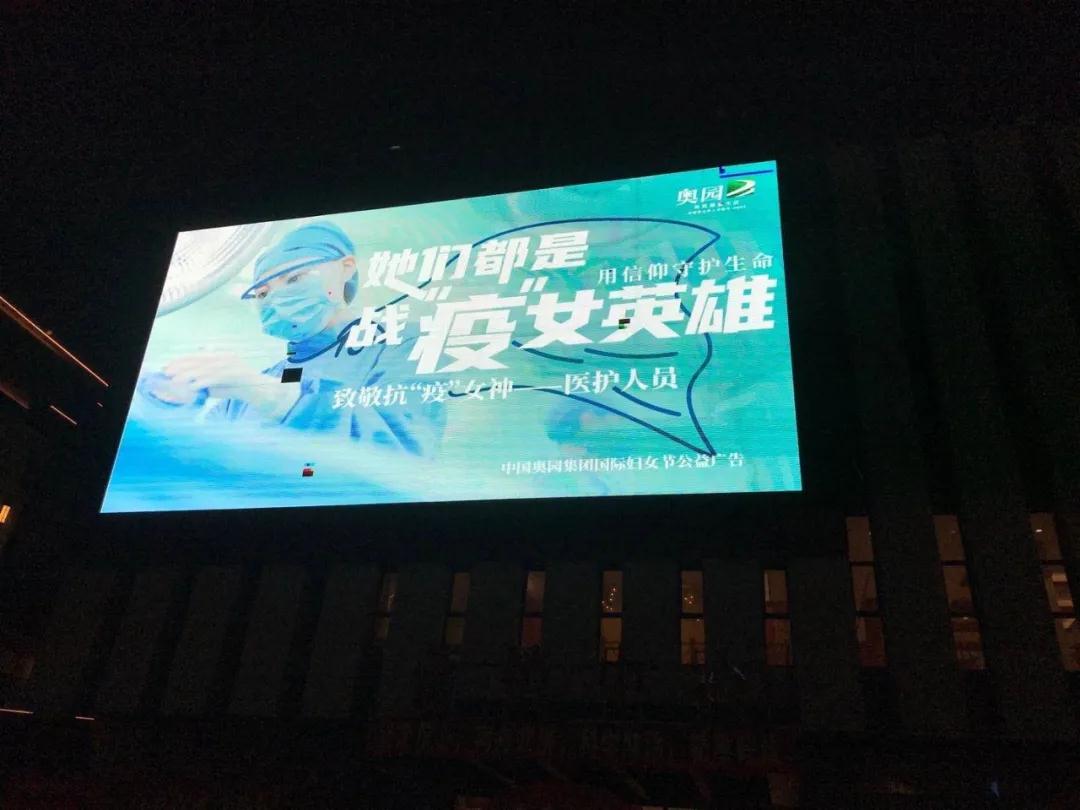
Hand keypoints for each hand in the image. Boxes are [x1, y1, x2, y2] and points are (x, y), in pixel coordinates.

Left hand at [162, 353, 295, 417]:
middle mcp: (226, 358)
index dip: (181, 361)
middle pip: (199, 360)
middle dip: (181, 366)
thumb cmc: (241, 389)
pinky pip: (216, 377)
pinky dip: (203, 381)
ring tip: (176, 380)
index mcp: (222, 357)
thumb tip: (189, 383)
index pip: (197, 356)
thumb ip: (207, 381)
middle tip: (167, 372)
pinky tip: (193, 386)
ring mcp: (232, 365)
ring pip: (205, 369)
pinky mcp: (236, 374)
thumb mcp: (221, 383)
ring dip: (188, 374)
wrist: (265, 392)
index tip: (168, 366)